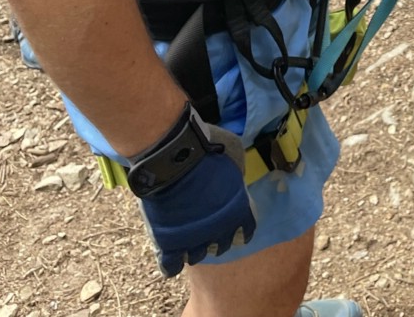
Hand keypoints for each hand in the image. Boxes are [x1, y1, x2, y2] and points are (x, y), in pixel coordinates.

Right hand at [129, 105, 256, 276]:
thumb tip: (236, 179)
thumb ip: (237, 170)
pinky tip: (171, 255)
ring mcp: (192, 240)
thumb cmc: (207, 148)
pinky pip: (170, 266)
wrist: (173, 156)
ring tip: (187, 236)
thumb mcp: (235, 152)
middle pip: (220, 246)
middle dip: (215, 237)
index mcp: (237, 211)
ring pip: (196, 255)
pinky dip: (171, 263)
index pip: (245, 231)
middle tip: (206, 225)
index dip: (239, 228)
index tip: (233, 222)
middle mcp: (217, 231)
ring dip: (194, 247)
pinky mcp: (167, 244)